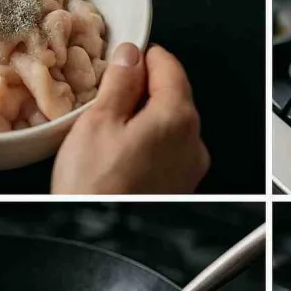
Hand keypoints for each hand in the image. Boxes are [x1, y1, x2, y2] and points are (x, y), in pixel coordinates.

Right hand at [52, 43, 209, 193]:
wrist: (100, 233)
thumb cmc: (97, 187)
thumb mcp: (99, 121)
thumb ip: (120, 82)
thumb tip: (129, 56)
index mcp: (177, 117)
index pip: (169, 64)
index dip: (142, 56)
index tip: (124, 57)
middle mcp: (193, 141)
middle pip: (173, 95)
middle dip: (142, 89)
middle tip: (108, 95)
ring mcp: (190, 167)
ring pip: (170, 124)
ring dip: (145, 117)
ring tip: (109, 128)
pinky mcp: (181, 185)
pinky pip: (168, 150)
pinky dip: (149, 143)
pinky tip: (121, 152)